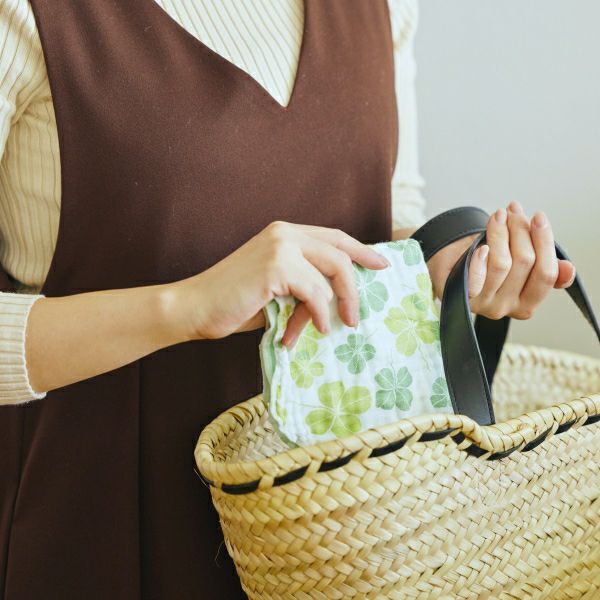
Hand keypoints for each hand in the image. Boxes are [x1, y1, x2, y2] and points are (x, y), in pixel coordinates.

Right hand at [169, 221, 388, 343]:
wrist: (195, 308)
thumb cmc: (234, 303)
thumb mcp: (277, 290)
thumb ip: (305, 284)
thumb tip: (339, 298)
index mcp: (285, 233)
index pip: (334, 237)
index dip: (361, 250)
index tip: (382, 264)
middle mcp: (285, 232)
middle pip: (340, 253)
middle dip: (355, 286)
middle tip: (357, 315)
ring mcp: (280, 245)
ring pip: (331, 273)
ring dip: (334, 306)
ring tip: (329, 328)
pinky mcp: (276, 265)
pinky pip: (315, 292)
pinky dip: (317, 314)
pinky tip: (312, 329)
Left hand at [427, 202, 575, 319]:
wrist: (447, 267)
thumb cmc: (486, 264)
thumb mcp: (518, 265)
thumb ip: (543, 268)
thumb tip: (568, 270)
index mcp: (527, 303)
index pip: (546, 274)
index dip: (545, 242)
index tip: (538, 216)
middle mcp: (507, 308)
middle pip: (525, 263)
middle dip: (521, 230)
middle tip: (513, 211)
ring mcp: (483, 304)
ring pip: (502, 264)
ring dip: (501, 234)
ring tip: (497, 216)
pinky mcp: (462, 298)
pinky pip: (476, 280)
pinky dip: (480, 260)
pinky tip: (481, 246)